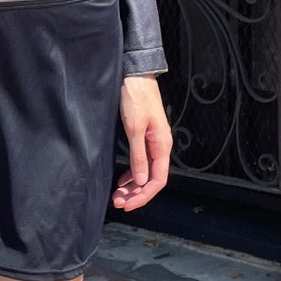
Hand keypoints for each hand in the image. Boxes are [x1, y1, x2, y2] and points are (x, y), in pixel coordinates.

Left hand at [112, 74, 171, 212]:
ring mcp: (153, 141)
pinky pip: (141, 161)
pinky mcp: (145, 136)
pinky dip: (132, 173)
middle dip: (136, 194)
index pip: (157, 180)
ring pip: (145, 171)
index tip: (128, 204)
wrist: (136, 75)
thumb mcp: (134, 128)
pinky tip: (122, 180)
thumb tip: (140, 179)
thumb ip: (138, 155)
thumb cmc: (136, 97)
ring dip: (133, 185)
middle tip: (118, 202)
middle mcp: (160, 146)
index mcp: (162, 146)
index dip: (143, 196)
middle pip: (151, 179)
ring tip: (118, 195)